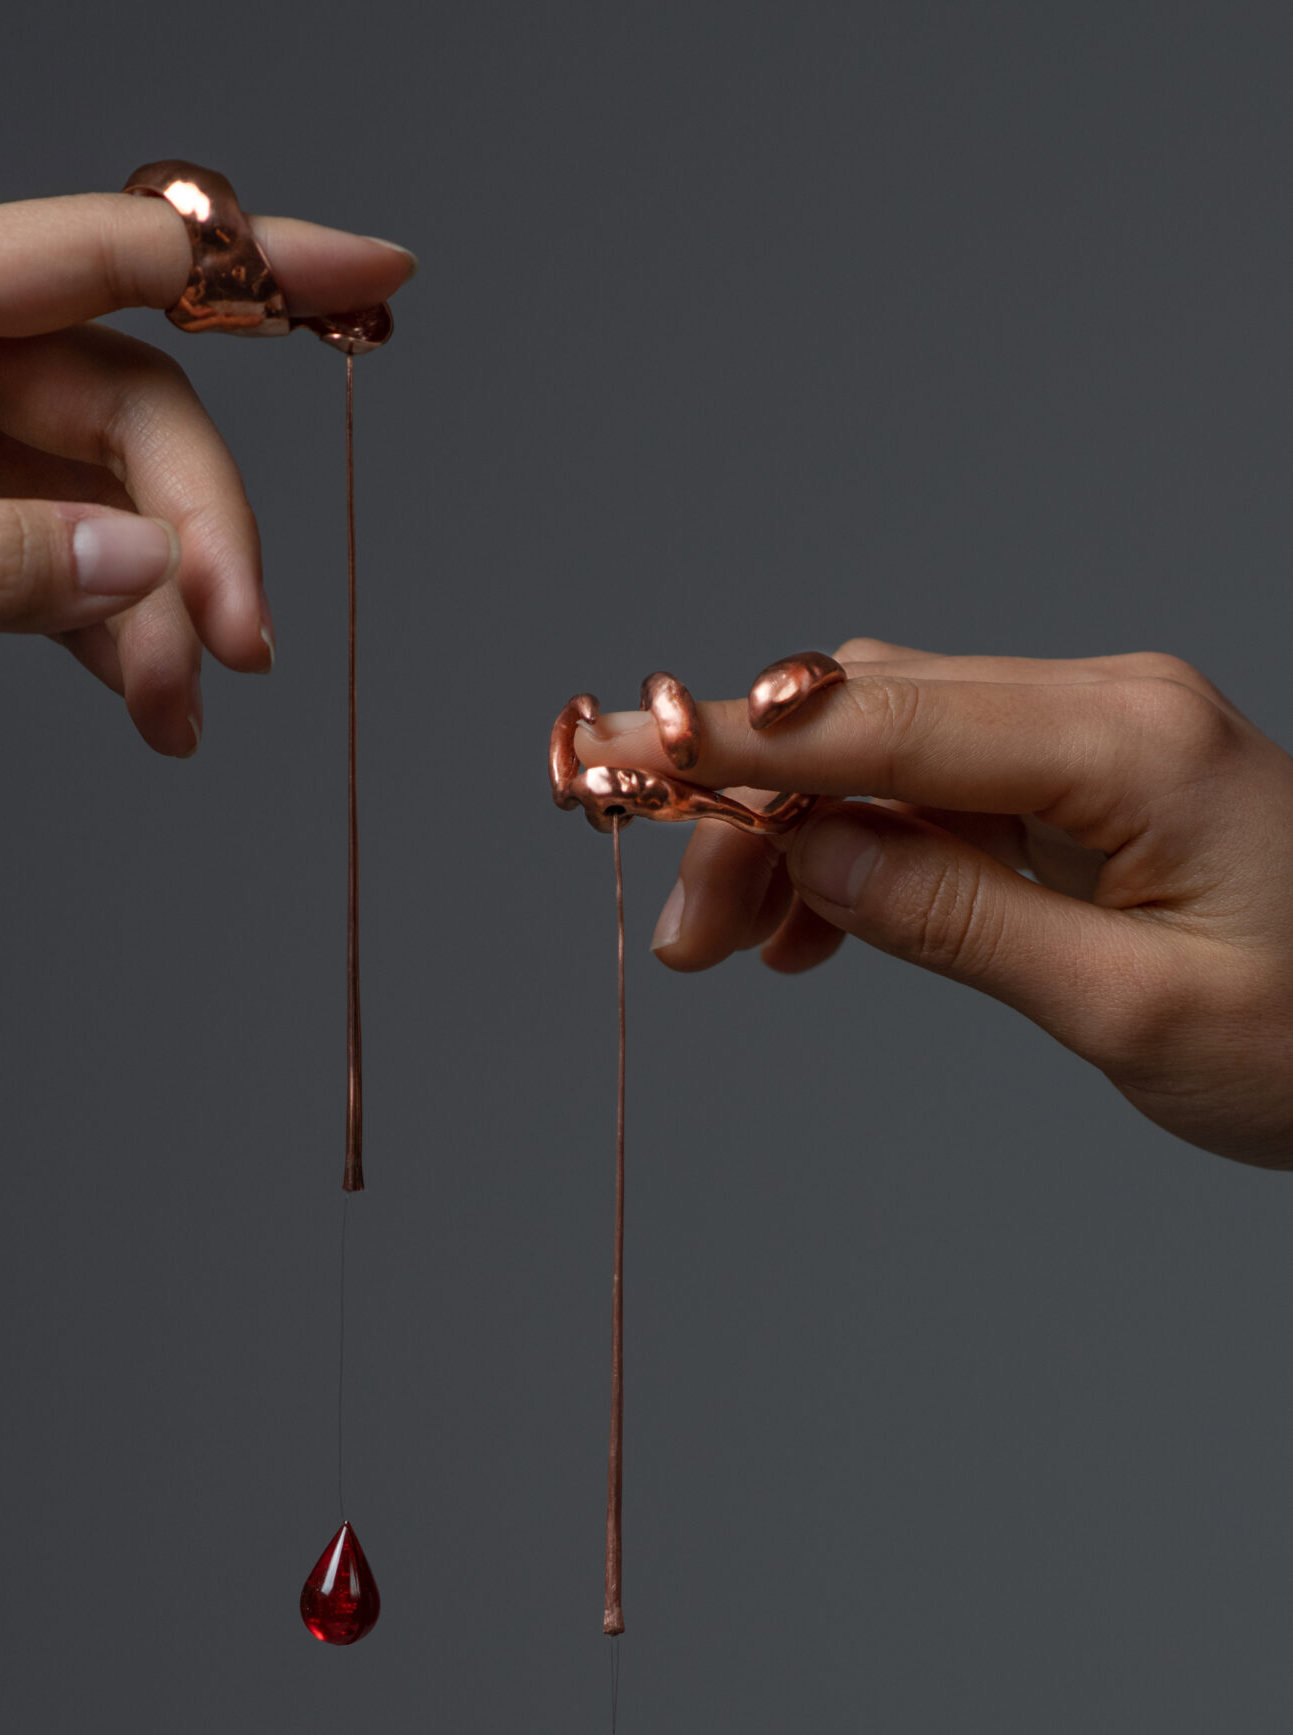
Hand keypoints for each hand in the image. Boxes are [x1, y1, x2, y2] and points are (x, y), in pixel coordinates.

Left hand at [0, 193, 413, 753]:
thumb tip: (142, 564)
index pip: (108, 252)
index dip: (254, 262)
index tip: (375, 276)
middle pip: (128, 407)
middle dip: (197, 526)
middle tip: (238, 647)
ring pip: (106, 499)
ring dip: (158, 604)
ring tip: (179, 717)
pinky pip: (58, 559)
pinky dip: (106, 633)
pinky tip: (142, 708)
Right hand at [577, 640, 1292, 1168]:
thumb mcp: (1130, 1012)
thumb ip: (959, 920)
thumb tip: (811, 853)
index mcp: (1125, 743)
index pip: (883, 720)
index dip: (738, 739)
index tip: (619, 751)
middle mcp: (1106, 707)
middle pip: (867, 720)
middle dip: (739, 801)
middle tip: (655, 902)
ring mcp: (1099, 735)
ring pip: (887, 752)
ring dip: (787, 835)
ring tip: (717, 948)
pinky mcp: (1092, 780)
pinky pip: (938, 789)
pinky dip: (856, 849)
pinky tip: (805, 930)